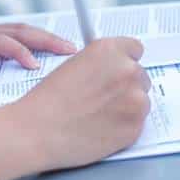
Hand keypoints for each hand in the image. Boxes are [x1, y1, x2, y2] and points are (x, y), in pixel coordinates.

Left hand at [0, 8, 76, 83]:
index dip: (17, 52)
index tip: (34, 66)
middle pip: (18, 31)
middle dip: (46, 40)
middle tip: (72, 50)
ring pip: (18, 30)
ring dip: (43, 38)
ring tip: (68, 49)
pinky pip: (12, 35)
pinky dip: (32, 39)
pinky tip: (43, 51)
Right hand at [8, 37, 151, 169]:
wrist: (39, 130)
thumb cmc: (49, 100)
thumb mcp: (75, 64)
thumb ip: (102, 62)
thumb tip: (113, 68)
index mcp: (110, 50)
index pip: (135, 48)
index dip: (124, 61)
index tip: (119, 70)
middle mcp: (127, 70)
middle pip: (140, 75)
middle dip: (126, 85)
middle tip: (104, 98)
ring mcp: (135, 98)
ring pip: (141, 100)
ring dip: (127, 106)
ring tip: (99, 114)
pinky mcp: (136, 126)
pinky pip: (138, 122)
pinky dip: (125, 126)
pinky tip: (103, 127)